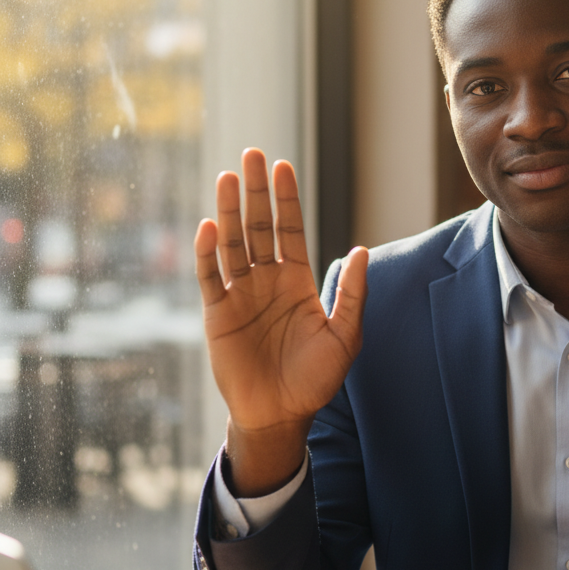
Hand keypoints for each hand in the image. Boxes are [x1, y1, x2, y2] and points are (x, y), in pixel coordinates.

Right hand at [194, 148, 367, 495]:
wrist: (281, 414)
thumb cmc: (316, 379)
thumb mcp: (344, 336)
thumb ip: (351, 294)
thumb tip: (360, 251)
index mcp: (297, 281)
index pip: (290, 230)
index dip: (287, 199)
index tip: (282, 166)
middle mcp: (267, 280)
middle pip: (259, 226)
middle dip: (256, 192)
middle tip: (252, 154)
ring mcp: (240, 294)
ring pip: (232, 243)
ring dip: (228, 211)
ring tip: (227, 177)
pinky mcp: (217, 313)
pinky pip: (210, 277)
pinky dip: (208, 252)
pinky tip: (209, 226)